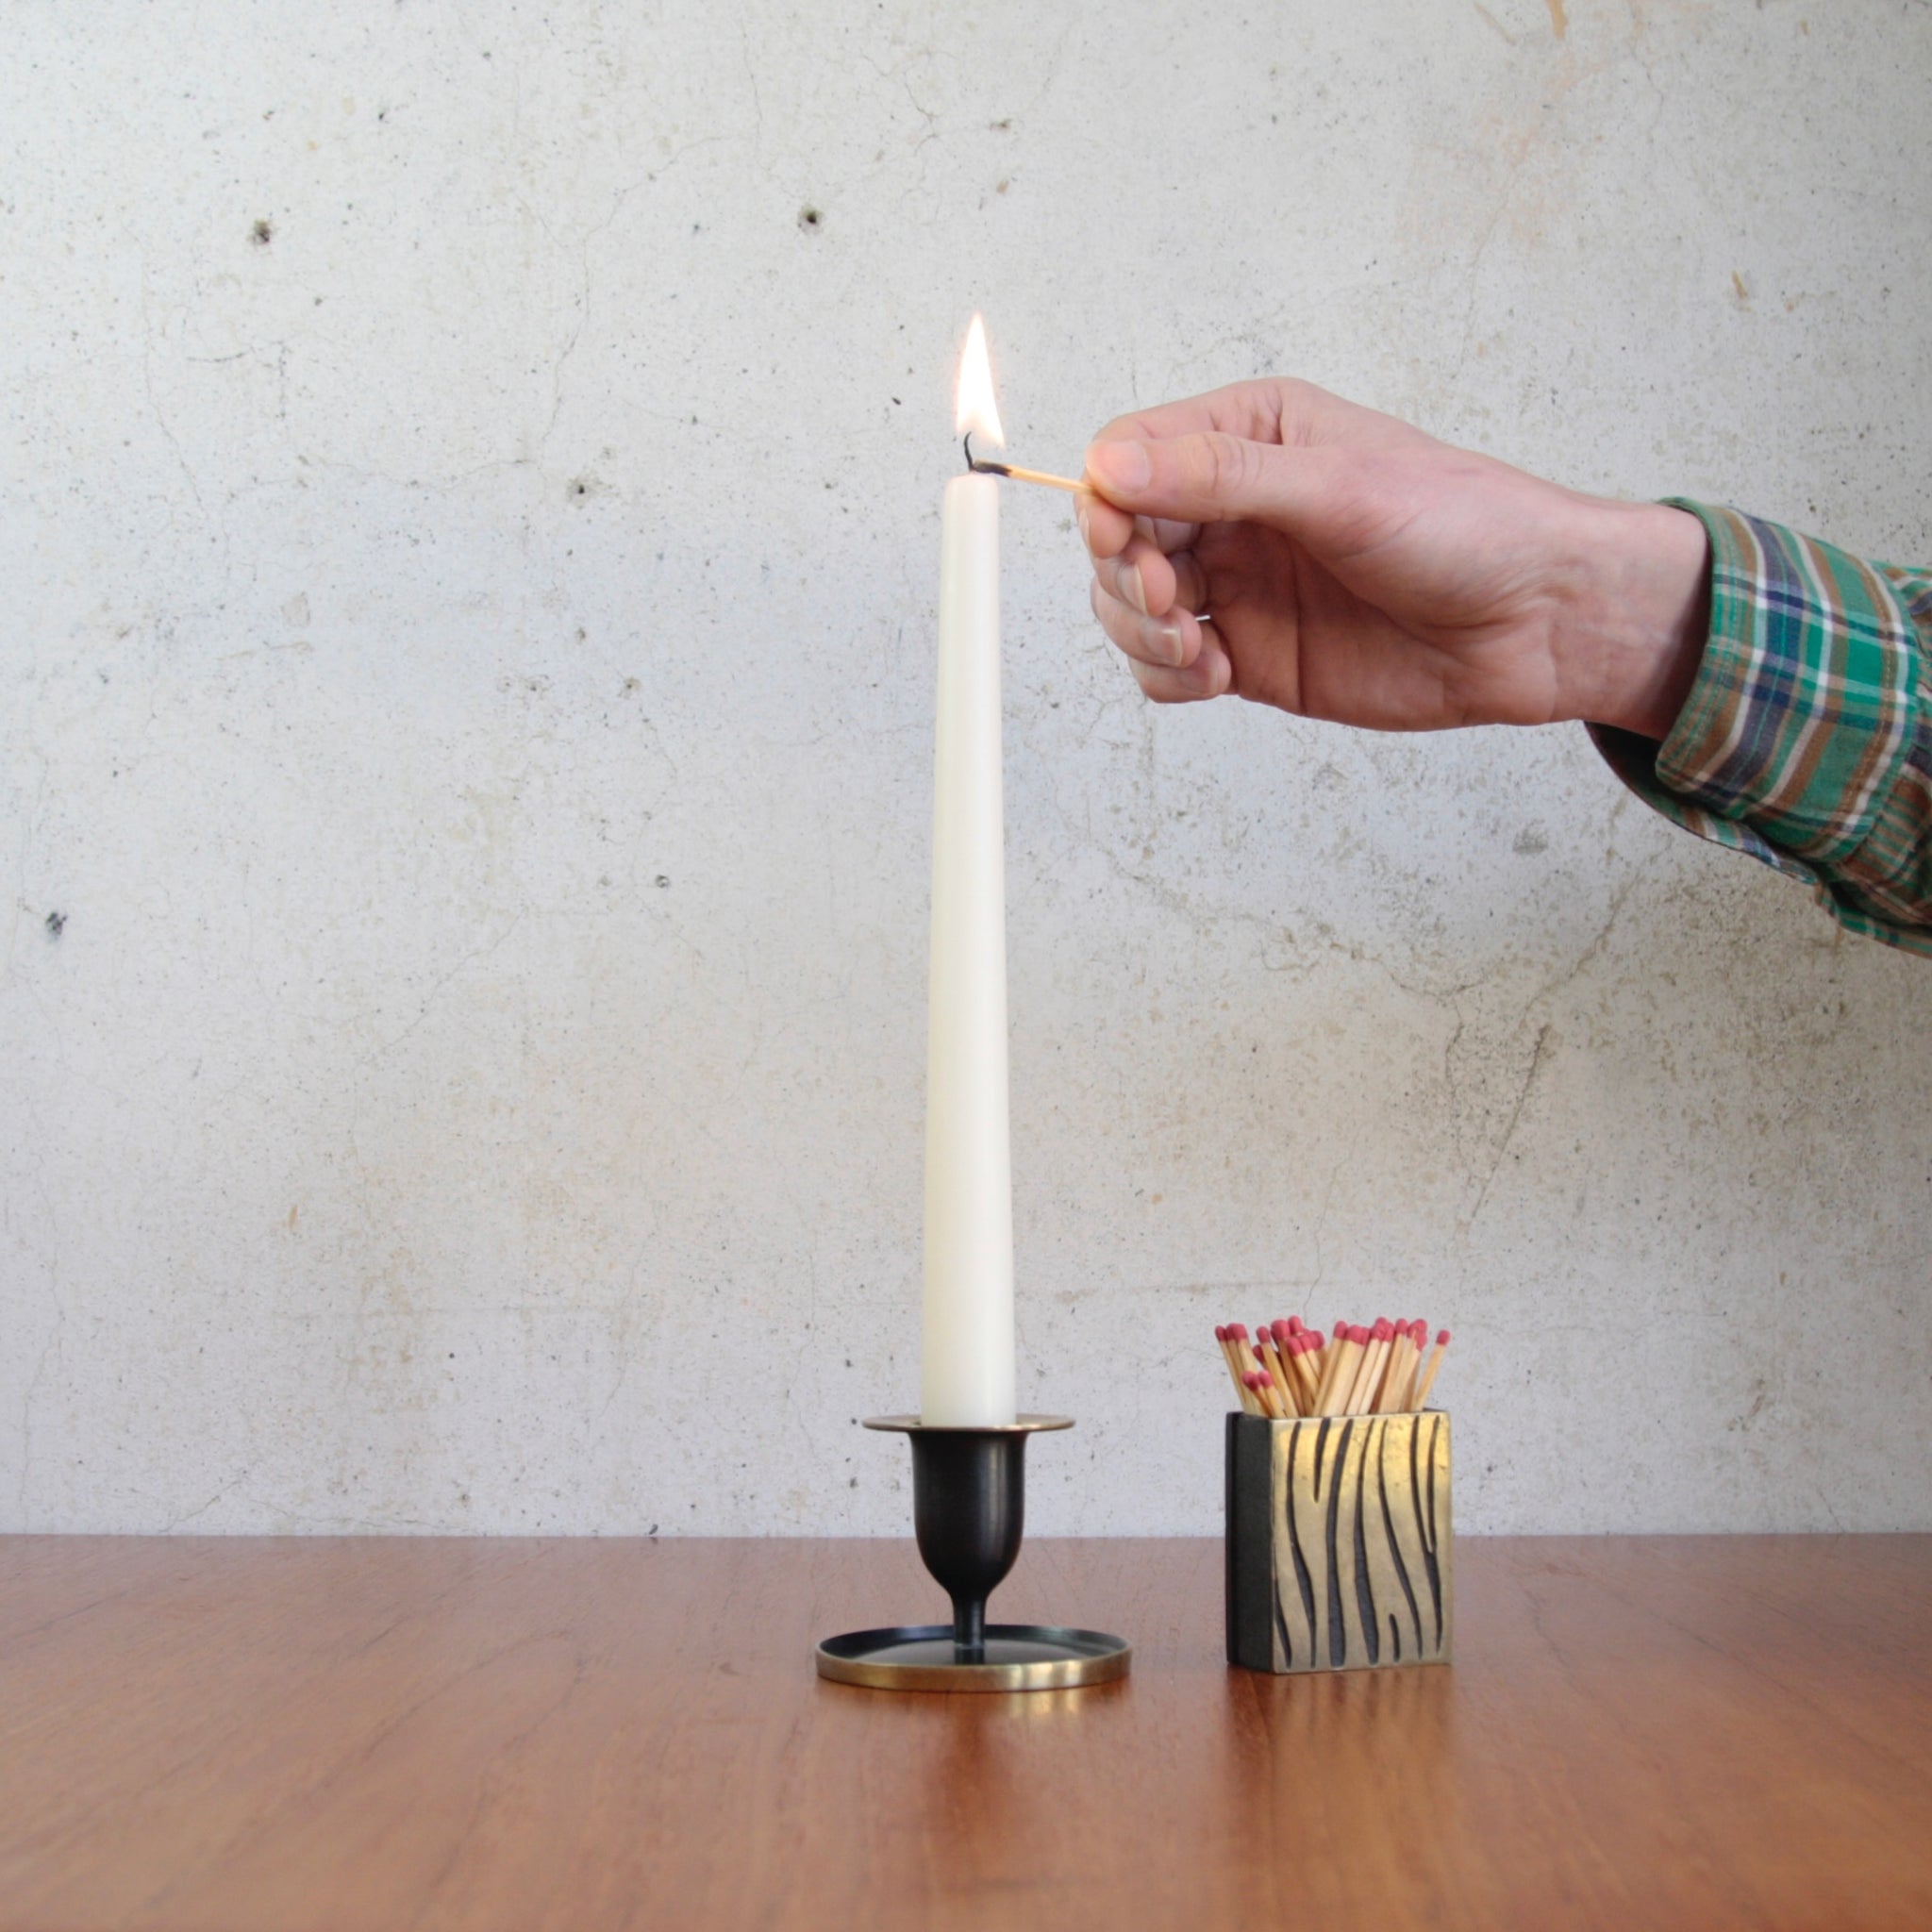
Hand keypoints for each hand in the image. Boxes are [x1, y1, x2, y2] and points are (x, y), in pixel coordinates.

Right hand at [1078, 379, 1708, 738]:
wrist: (1535, 623)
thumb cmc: (1464, 527)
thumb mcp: (1337, 487)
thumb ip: (1218, 476)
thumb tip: (1109, 465)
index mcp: (1251, 435)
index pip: (1131, 454)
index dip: (1108, 500)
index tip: (1121, 542)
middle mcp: (1233, 509)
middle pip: (1118, 537)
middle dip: (1124, 576)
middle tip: (1169, 603)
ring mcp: (1239, 585)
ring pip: (1130, 609)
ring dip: (1141, 633)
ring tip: (1198, 648)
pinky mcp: (1252, 655)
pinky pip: (1167, 669)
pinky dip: (1169, 678)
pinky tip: (1216, 674)